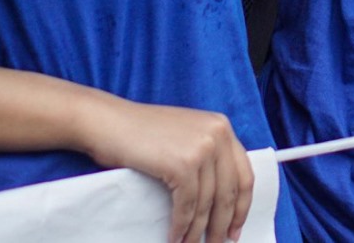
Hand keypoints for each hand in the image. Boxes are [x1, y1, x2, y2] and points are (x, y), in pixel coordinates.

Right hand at [85, 100, 253, 242]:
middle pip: (229, 191)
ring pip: (207, 202)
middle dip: (224, 223)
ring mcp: (201, 148)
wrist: (108, 122)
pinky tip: (176, 237)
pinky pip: (187, 205)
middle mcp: (218, 134)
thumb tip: (219, 196)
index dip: (243, 206)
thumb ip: (207, 154)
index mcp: (222, 127)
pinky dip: (182, 226)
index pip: (245, 173)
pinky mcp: (181, 164)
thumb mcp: (186, 135)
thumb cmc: (140, 132)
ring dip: (198, 230)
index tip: (237, 227)